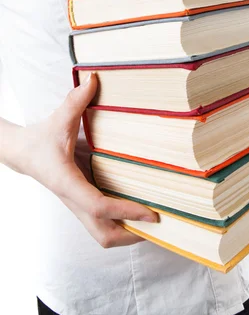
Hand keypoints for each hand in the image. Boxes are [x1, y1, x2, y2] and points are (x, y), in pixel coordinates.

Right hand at [10, 73, 157, 247]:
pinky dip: (121, 221)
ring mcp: (79, 204)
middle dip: (130, 235)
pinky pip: (103, 222)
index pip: (100, 206)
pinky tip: (141, 211)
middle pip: (103, 234)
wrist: (22, 153)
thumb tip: (93, 79)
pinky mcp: (83, 201)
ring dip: (127, 232)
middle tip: (159, 226)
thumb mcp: (58, 120)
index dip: (126, 211)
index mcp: (68, 183)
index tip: (151, 213)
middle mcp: (75, 200)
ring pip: (102, 233)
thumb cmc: (40, 140)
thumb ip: (75, 101)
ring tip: (155, 223)